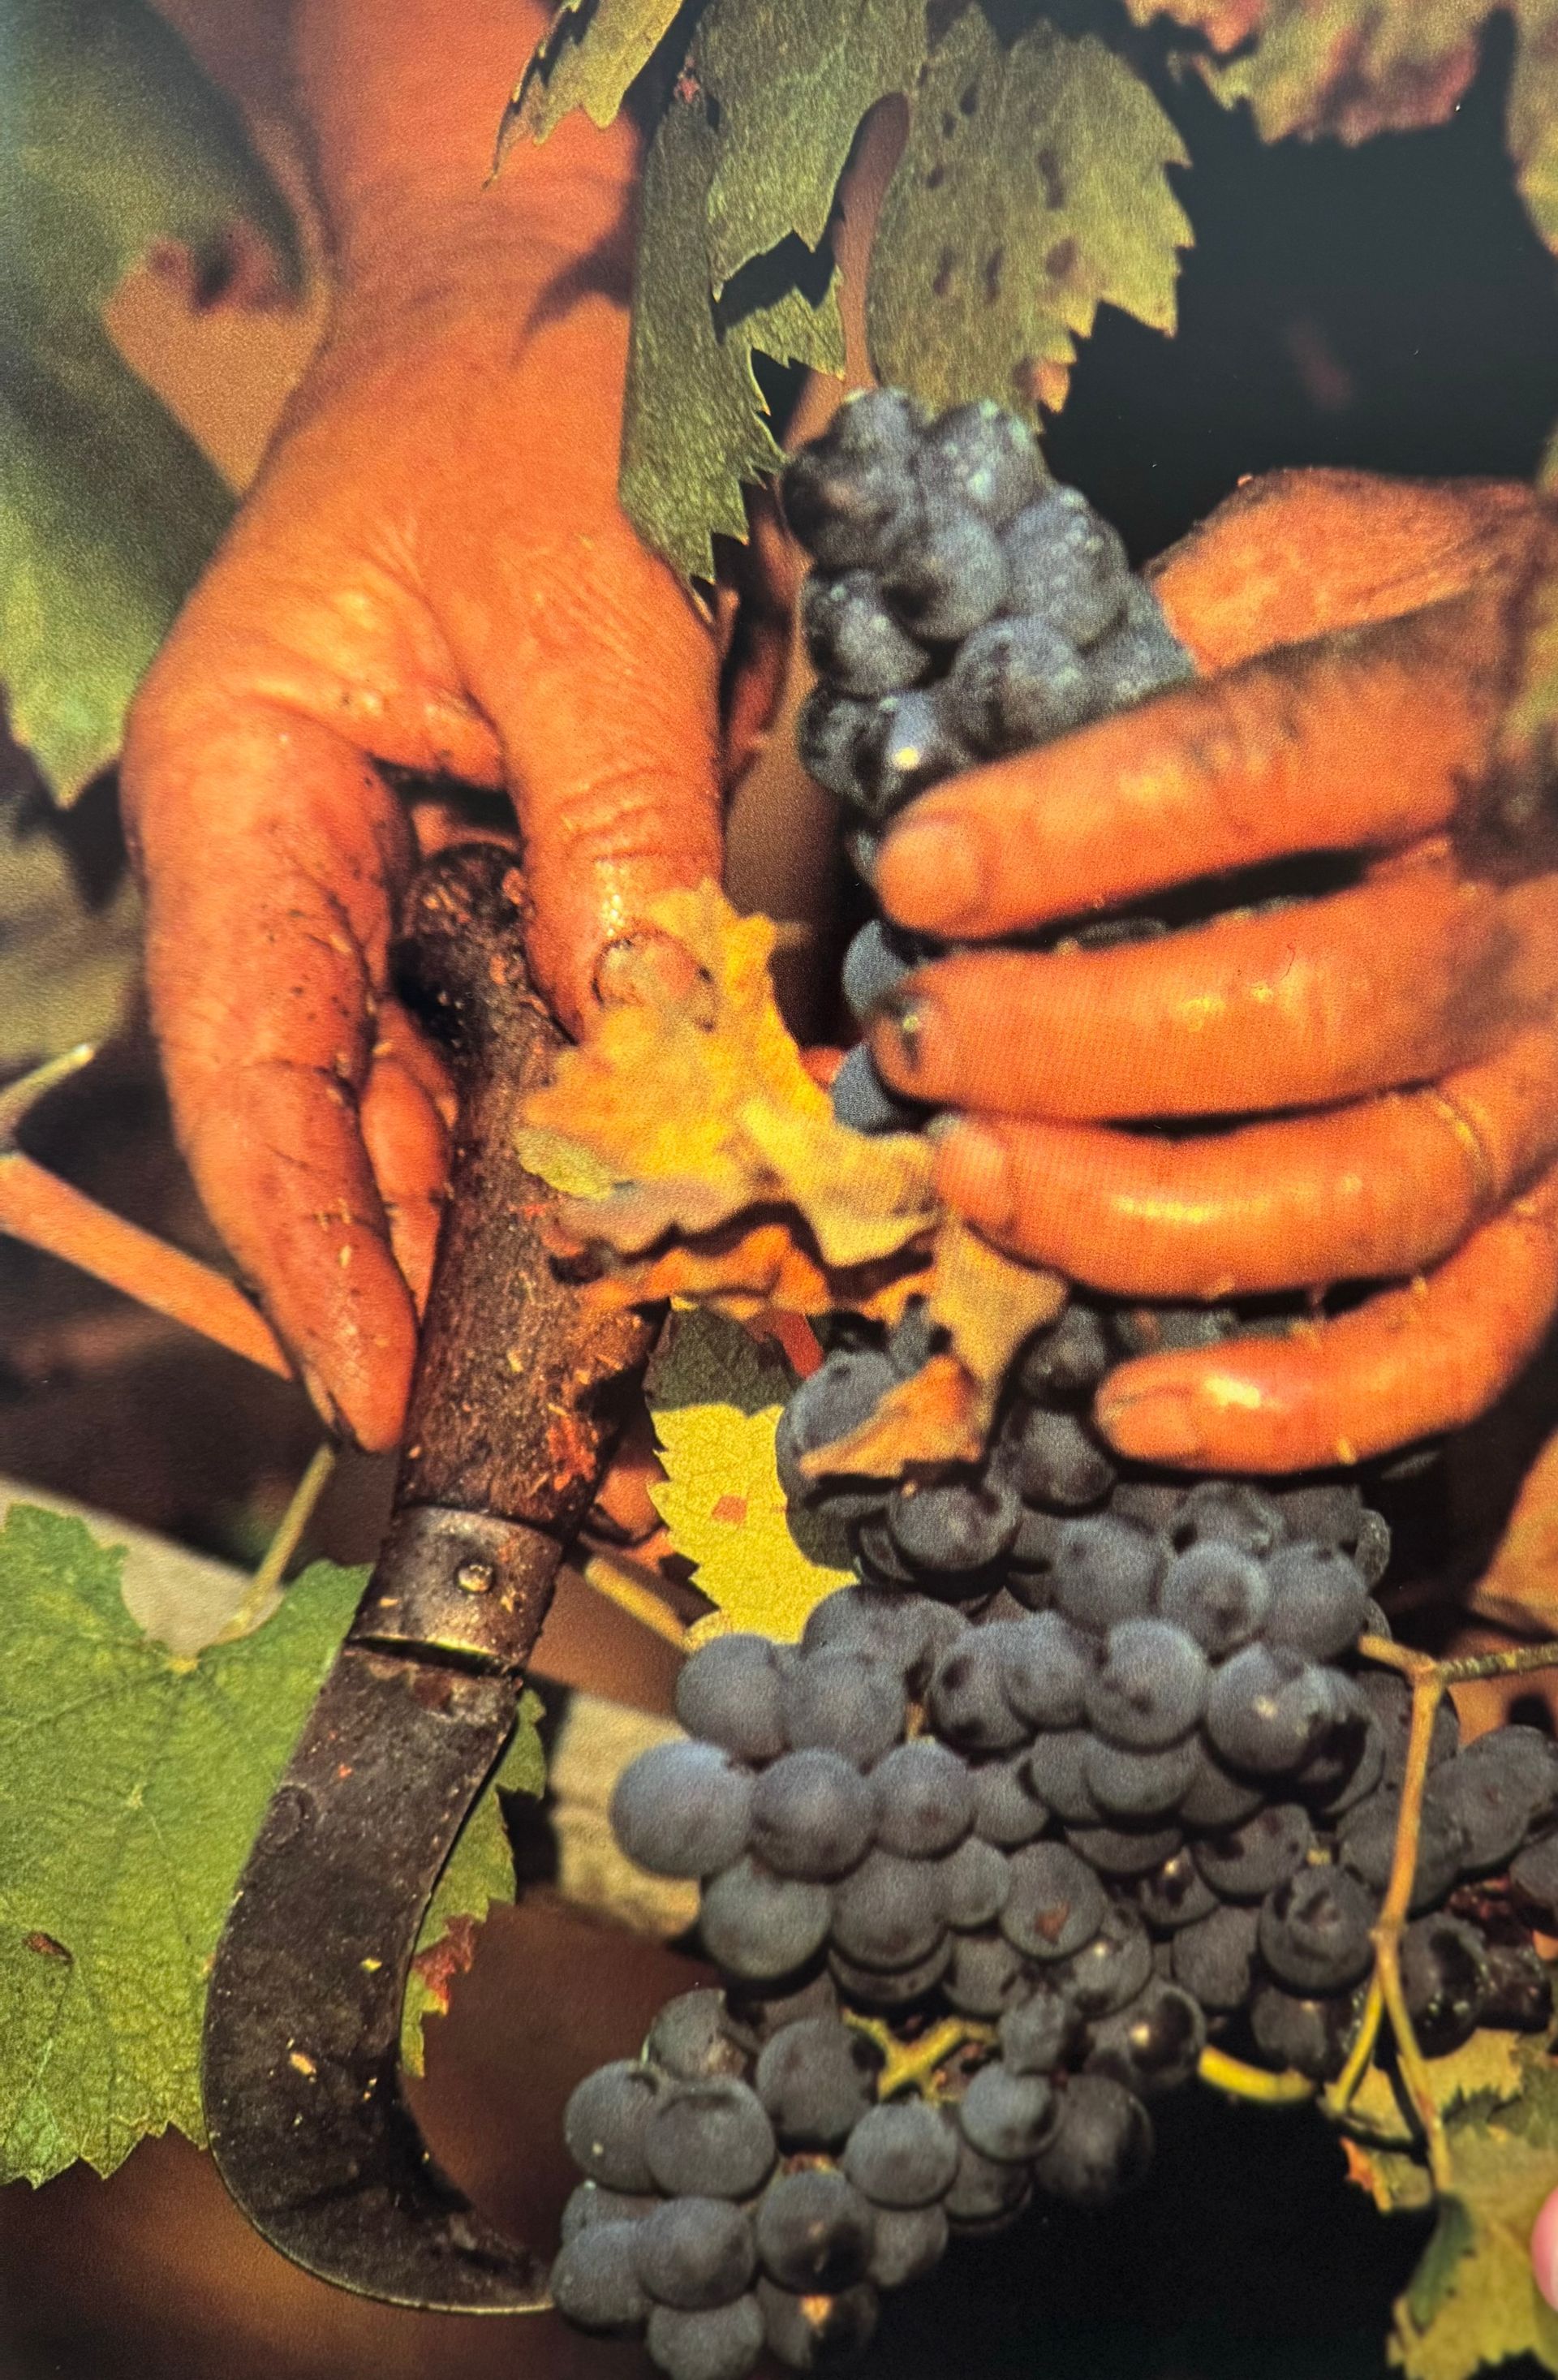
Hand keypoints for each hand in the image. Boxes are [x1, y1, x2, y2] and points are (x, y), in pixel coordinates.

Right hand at [121, 206, 721, 1452]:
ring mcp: (403, 870)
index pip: (253, 1082)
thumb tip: (653, 1051)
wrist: (559, 270)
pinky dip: (597, 1136)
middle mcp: (305, 860)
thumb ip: (616, 838)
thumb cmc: (529, 394)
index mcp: (244, 798)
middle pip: (346, 1129)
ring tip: (615, 1392)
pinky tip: (671, 1226)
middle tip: (547, 1457)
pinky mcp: (507, 865)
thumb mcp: (584, 612)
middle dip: (437, 1294)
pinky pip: (537, 1037)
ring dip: (525, 1242)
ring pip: (444, 1105)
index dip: (313, 1263)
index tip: (387, 1411)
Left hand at [865, 468, 1557, 1472]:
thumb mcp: (1359, 549)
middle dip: (1070, 1041)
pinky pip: (1456, 1346)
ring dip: (1138, 1215)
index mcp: (1468, 718)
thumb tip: (986, 694)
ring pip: (1362, 1195)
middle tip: (917, 1034)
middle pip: (1301, 1009)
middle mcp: (1532, 922)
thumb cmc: (1466, 633)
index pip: (1259, 770)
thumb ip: (1204, 600)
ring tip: (972, 1180)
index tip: (914, 870)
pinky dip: (1302, 1409)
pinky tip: (1134, 1412)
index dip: (1071, 831)